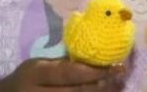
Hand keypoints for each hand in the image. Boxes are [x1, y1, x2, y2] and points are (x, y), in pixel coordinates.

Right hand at [0, 58, 125, 90]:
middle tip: (121, 78)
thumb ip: (62, 64)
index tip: (115, 65)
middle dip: (103, 86)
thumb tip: (96, 59)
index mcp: (35, 74)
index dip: (94, 71)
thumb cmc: (25, 79)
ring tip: (117, 88)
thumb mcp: (38, 65)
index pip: (69, 73)